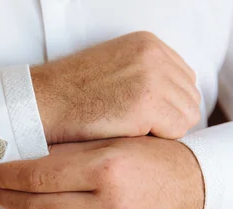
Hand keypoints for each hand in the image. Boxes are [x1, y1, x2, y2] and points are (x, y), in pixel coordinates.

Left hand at [0, 137, 204, 208]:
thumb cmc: (152, 157)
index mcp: (108, 167)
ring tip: (15, 206)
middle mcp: (111, 205)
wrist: (196, 187)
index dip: (7, 173)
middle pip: (37, 207)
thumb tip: (20, 154)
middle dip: (7, 197)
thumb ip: (71, 149)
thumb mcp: (115, 140)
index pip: (39, 174)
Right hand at [31, 31, 200, 143]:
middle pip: (190, 98)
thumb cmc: (72, 95)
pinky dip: (157, 140)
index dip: (168, 105)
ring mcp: (152, 77)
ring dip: (164, 131)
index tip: (146, 119)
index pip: (184, 80)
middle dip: (169, 118)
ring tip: (133, 134)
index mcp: (148, 43)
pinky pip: (176, 131)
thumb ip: (146, 75)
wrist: (42, 102)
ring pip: (187, 116)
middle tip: (140, 131)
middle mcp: (155, 55)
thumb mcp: (114, 69)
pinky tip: (130, 137)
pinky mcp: (146, 103)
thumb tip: (175, 102)